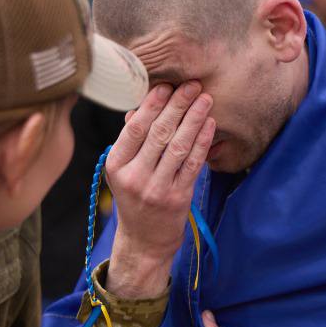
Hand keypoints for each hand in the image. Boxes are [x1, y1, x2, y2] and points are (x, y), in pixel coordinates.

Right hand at [104, 82, 214, 297]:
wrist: (144, 242)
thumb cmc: (134, 198)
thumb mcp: (124, 171)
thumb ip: (131, 140)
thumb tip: (140, 105)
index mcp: (116, 165)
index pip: (135, 128)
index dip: (152, 104)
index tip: (167, 85)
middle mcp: (134, 177)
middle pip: (158, 133)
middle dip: (178, 105)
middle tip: (192, 84)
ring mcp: (156, 189)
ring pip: (178, 146)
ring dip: (194, 119)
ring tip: (205, 99)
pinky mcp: (178, 198)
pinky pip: (193, 164)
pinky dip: (202, 141)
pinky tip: (209, 124)